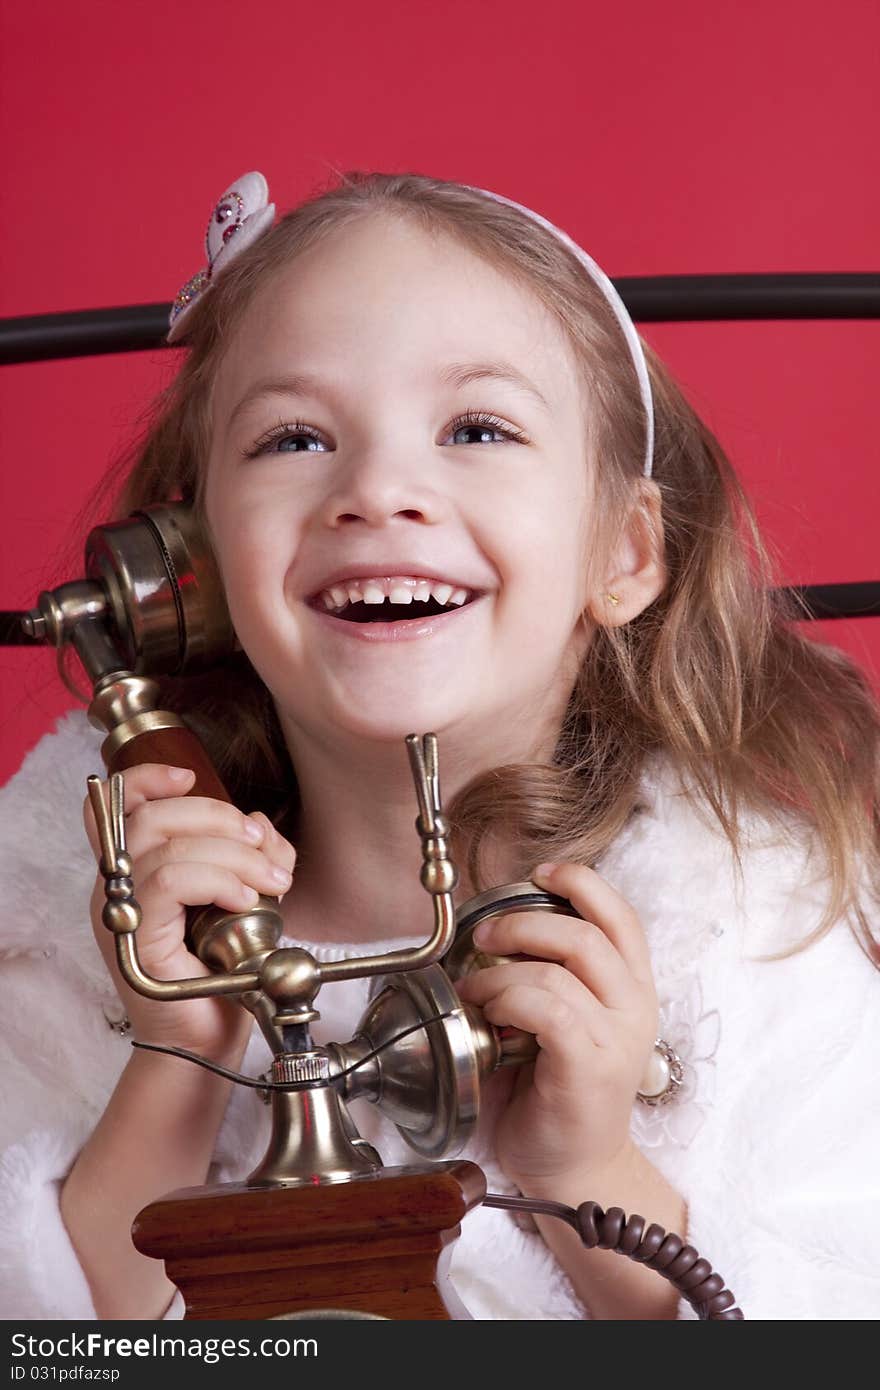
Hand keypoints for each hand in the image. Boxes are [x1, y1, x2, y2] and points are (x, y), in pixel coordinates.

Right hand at [83, 764, 295, 1061]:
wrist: (209, 1044)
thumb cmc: (222, 977)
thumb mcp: (242, 900)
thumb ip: (247, 856)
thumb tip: (256, 823)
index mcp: (136, 872)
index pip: (118, 806)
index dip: (148, 778)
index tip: (189, 777)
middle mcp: (118, 890)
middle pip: (150, 816)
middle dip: (217, 816)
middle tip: (260, 845)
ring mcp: (123, 916)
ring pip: (166, 846)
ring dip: (232, 853)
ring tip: (270, 879)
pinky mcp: (137, 941)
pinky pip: (170, 882)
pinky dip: (218, 880)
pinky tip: (245, 899)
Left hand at [455, 861, 657, 1193]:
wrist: (572, 1169)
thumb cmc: (556, 1091)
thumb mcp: (564, 1019)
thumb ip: (552, 973)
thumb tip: (499, 925)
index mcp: (633, 989)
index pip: (621, 917)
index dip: (581, 882)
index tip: (540, 872)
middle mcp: (635, 1008)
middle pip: (584, 934)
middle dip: (522, 923)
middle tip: (483, 938)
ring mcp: (616, 1039)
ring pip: (557, 971)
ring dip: (502, 971)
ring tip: (477, 991)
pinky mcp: (590, 1067)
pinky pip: (548, 1010)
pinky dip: (509, 1000)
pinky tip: (491, 1015)